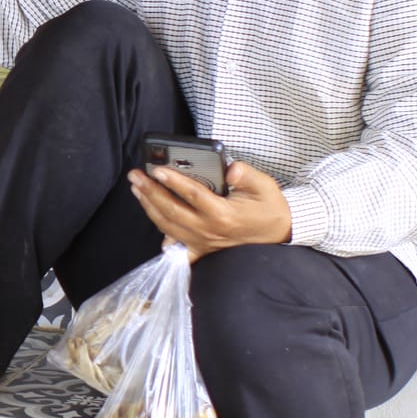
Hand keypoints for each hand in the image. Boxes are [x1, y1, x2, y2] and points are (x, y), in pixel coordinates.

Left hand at [127, 160, 292, 261]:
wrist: (280, 232)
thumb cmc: (270, 207)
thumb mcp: (264, 185)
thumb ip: (246, 174)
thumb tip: (230, 167)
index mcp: (223, 214)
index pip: (192, 195)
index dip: (173, 181)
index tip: (157, 169)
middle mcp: (209, 231)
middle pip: (172, 211)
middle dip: (150, 192)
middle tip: (136, 176)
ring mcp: (204, 243)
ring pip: (169, 226)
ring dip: (150, 207)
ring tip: (138, 190)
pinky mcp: (204, 250)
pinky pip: (178, 245)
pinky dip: (164, 236)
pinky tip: (153, 221)